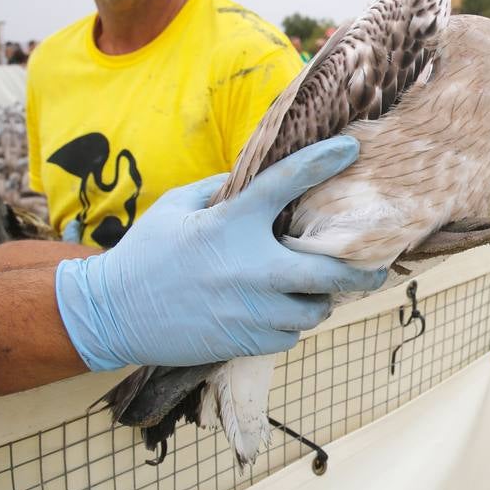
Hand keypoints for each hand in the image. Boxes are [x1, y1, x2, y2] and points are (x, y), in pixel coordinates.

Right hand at [55, 136, 386, 371]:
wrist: (111, 313)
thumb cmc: (146, 254)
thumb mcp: (177, 207)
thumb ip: (220, 190)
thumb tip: (257, 177)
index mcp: (232, 223)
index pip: (287, 182)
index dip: (324, 161)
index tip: (351, 149)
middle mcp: (251, 266)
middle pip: (330, 272)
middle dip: (362, 272)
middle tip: (378, 268)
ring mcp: (252, 308)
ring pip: (315, 310)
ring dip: (319, 301)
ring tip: (312, 292)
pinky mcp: (246, 340)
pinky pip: (291, 336)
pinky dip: (292, 325)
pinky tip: (278, 314)